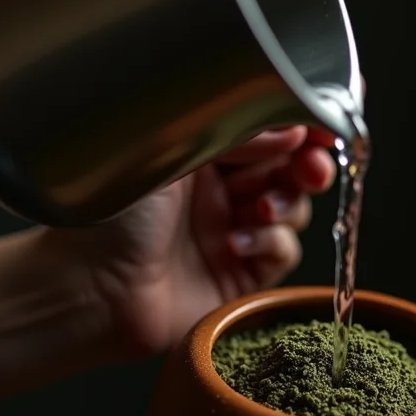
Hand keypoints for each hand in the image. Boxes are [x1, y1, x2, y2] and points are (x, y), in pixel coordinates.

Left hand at [52, 126, 335, 359]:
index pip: (267, 130)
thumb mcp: (169, 155)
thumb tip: (291, 127)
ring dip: (288, 203)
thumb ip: (235, 137)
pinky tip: (236, 243)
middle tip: (314, 167)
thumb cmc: (108, 217)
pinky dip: (270, 243)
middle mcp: (221, 189)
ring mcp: (235, 231)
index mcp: (202, 152)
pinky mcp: (243, 274)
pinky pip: (282, 251)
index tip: (326, 122)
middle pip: (291, 168)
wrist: (89, 292)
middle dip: (310, 164)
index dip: (302, 125)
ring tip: (261, 209)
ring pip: (294, 207)